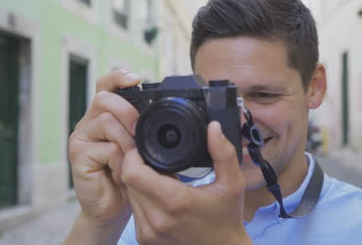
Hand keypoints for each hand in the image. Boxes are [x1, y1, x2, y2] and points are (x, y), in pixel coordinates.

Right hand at [67, 69, 139, 239]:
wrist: (113, 207)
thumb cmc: (128, 176)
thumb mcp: (139, 148)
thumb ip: (141, 130)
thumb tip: (159, 114)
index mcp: (103, 115)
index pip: (105, 86)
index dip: (118, 78)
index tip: (136, 80)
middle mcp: (89, 122)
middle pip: (105, 99)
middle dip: (129, 112)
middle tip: (141, 133)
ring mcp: (80, 137)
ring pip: (107, 122)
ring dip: (127, 142)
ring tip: (131, 160)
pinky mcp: (77, 155)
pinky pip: (106, 148)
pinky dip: (119, 161)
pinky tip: (119, 173)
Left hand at [122, 121, 251, 244]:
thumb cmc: (227, 219)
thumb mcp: (232, 184)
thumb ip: (223, 153)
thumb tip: (213, 127)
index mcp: (174, 201)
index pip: (133, 172)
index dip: (134, 155)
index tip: (146, 148)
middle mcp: (156, 219)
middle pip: (128, 181)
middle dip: (136, 166)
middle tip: (154, 159)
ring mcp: (148, 232)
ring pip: (129, 195)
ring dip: (138, 183)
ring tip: (158, 176)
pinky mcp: (145, 239)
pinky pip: (134, 210)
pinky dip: (141, 198)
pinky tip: (159, 194)